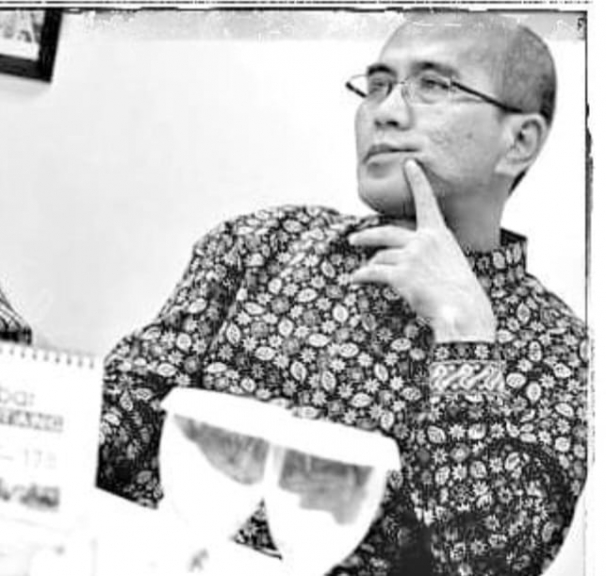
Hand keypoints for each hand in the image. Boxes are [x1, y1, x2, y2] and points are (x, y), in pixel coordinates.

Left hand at [348, 160, 495, 342]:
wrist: (463, 309)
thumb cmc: (460, 292)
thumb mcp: (451, 263)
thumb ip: (430, 254)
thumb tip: (406, 258)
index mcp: (439, 235)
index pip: (427, 201)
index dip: (418, 181)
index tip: (410, 164)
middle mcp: (423, 240)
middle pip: (386, 233)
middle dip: (367, 236)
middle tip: (354, 239)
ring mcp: (411, 256)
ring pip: (381, 257)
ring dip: (371, 265)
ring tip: (362, 273)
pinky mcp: (400, 274)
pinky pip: (373, 272)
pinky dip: (362, 275)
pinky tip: (355, 279)